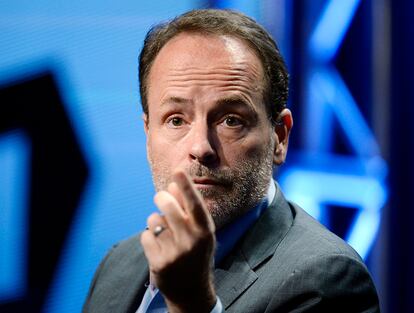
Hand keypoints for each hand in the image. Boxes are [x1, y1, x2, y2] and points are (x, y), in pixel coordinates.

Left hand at [140, 170, 216, 312]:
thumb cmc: (197, 253)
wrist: (192, 291)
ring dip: (155, 221)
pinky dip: (149, 237)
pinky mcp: (159, 263)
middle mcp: (192, 241)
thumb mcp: (201, 232)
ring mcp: (175, 253)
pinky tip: (159, 246)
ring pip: (154, 219)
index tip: (177, 170)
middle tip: (160, 197)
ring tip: (164, 231)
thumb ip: (189, 209)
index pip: (195, 204)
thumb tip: (172, 185)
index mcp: (206, 231)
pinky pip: (146, 235)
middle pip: (168, 206)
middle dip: (161, 197)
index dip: (186, 186)